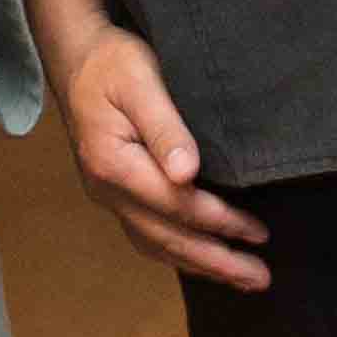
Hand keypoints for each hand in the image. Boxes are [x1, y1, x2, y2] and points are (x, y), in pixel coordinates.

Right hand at [44, 8, 272, 290]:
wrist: (76, 57)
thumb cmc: (112, 62)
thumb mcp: (141, 81)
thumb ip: (165, 127)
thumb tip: (186, 173)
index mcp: (114, 164)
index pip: (176, 205)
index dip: (219, 222)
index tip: (258, 232)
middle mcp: (107, 190)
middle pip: (167, 237)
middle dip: (216, 261)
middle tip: (261, 279)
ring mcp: (107, 196)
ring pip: (156, 244)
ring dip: (200, 265)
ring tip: (241, 279)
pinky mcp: (113, 195)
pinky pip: (148, 235)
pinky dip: (178, 253)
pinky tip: (202, 260)